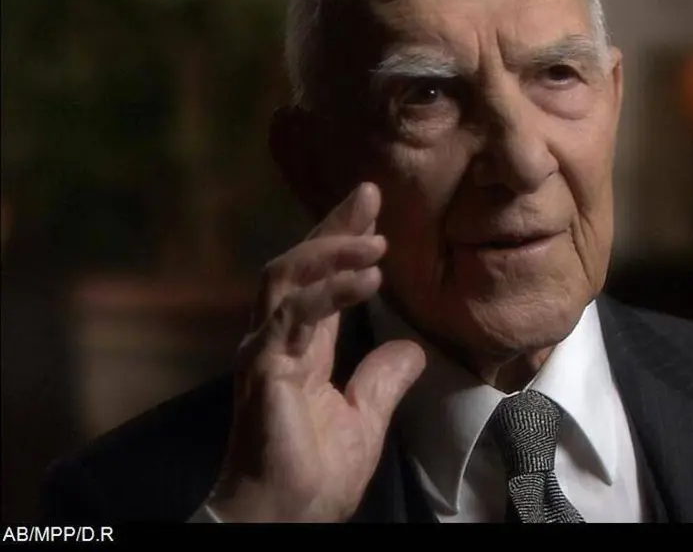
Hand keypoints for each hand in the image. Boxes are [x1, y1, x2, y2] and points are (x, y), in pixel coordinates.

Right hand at [207, 182, 425, 521]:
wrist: (284, 517)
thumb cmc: (313, 475)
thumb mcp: (365, 418)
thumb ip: (384, 379)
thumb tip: (409, 346)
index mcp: (301, 349)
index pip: (320, 280)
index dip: (342, 240)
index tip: (372, 207)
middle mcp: (276, 341)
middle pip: (298, 264)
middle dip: (333, 227)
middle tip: (370, 194)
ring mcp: (266, 352)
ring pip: (287, 277)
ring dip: (332, 251)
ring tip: (377, 239)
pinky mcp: (265, 369)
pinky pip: (294, 316)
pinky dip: (329, 291)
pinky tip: (367, 278)